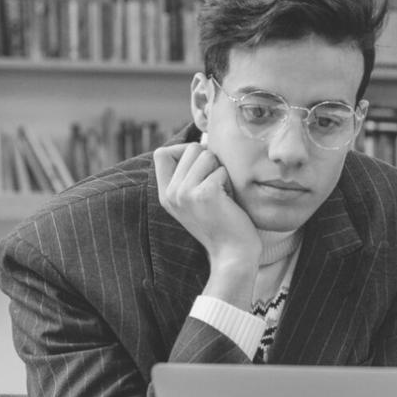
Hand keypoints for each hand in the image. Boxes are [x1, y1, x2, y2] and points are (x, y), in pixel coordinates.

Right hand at [154, 142, 260, 306]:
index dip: (184, 150)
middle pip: (191, 148)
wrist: (234, 254)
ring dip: (222, 171)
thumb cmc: (223, 223)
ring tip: (224, 194)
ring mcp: (185, 193)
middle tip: (218, 187)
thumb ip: (189, 175)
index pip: (162, 153)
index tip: (202, 166)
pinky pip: (222, 169)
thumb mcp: (195, 199)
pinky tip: (230, 201)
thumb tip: (201, 143)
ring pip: (207, 155)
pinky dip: (231, 182)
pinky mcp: (204, 194)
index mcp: (165, 194)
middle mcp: (170, 193)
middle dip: (212, 161)